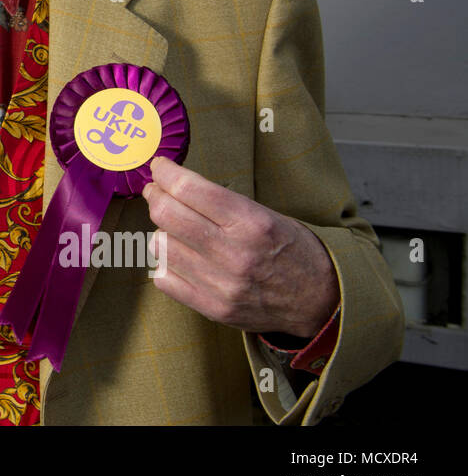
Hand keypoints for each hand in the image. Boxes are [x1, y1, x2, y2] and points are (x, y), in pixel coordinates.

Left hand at [140, 155, 339, 338]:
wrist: (320, 301)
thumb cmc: (292, 250)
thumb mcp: (267, 215)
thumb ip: (222, 202)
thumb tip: (174, 184)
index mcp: (251, 223)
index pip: (190, 189)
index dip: (166, 173)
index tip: (159, 167)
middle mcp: (234, 253)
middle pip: (167, 215)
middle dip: (155, 195)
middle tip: (156, 191)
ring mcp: (221, 284)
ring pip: (160, 245)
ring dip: (162, 231)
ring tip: (176, 229)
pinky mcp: (212, 308)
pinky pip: (163, 278)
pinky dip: (166, 264)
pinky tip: (181, 258)